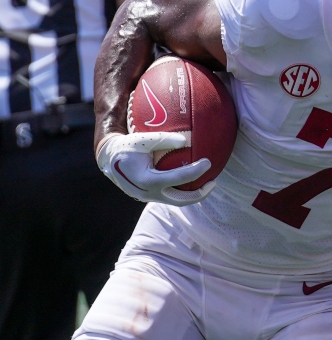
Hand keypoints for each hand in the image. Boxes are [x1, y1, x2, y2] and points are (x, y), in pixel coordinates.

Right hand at [96, 132, 215, 205]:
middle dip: (200, 194)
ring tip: (208, 184)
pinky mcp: (149, 196)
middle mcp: (148, 193)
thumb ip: (163, 139)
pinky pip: (170, 196)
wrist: (108, 160)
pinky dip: (183, 191)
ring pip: (175, 201)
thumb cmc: (127, 146)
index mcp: (147, 180)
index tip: (208, 162)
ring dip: (193, 195)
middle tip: (214, 183)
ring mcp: (148, 197)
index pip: (178, 178)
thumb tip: (186, 141)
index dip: (196, 171)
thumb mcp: (142, 139)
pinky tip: (193, 181)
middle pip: (180, 200)